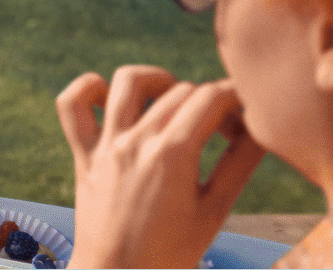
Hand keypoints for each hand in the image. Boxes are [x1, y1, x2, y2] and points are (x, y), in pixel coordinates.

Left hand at [55, 66, 267, 268]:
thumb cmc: (169, 252)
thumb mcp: (214, 211)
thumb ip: (240, 164)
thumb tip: (262, 128)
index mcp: (173, 155)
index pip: (212, 97)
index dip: (237, 100)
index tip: (245, 122)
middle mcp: (136, 141)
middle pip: (181, 90)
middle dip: (211, 100)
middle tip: (223, 131)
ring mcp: (105, 145)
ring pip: (127, 81)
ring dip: (157, 80)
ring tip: (172, 103)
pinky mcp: (83, 155)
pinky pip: (71, 104)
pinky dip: (87, 88)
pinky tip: (110, 98)